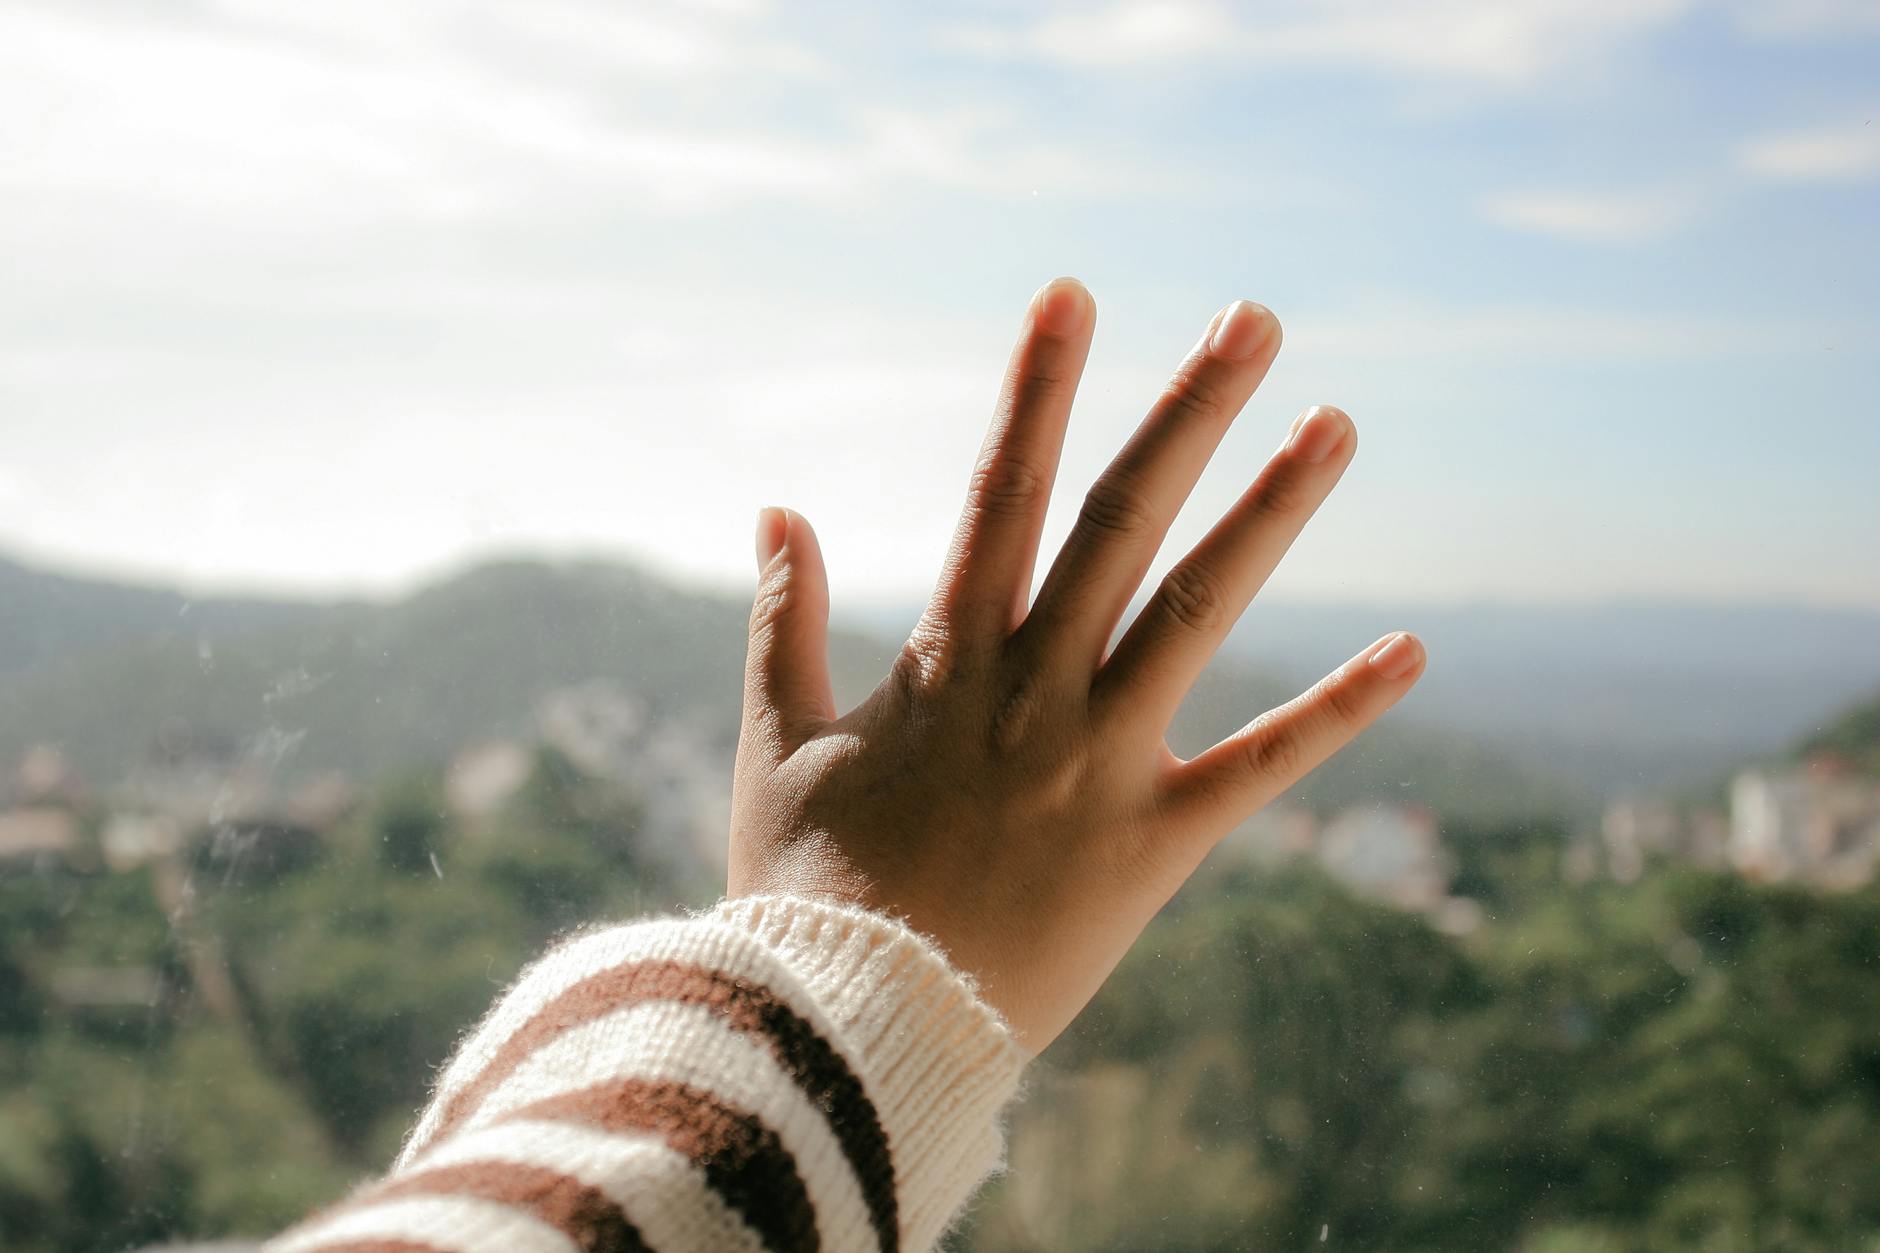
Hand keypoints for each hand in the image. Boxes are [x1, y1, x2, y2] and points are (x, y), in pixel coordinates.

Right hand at [728, 279, 1424, 1052]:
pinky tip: (1416, 648)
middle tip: (1254, 318)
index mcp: (947, 661)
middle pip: (1122, 524)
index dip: (1037, 390)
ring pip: (1196, 614)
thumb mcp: (776, 744)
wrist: (850, 1031)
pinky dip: (1337, 711)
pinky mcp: (1153, 847)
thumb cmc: (806, 888)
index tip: (1073, 293)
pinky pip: (1259, 771)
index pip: (1002, 495)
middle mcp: (1033, 693)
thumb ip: (781, 621)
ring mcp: (1099, 765)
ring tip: (1337, 423)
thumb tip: (777, 506)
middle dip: (1187, 413)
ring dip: (1270, 514)